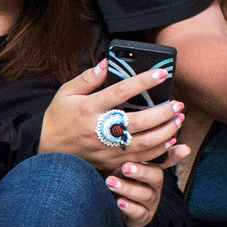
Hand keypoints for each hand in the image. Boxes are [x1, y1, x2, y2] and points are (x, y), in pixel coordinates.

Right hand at [40, 60, 184, 174]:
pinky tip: (170, 140)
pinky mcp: (112, 162)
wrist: (48, 153)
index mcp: (89, 108)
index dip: (143, 81)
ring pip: (145, 142)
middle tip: (178, 103)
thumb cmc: (58, 119)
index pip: (121, 91)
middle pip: (139, 120)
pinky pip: (141, 158)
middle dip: (163, 112)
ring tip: (178, 119)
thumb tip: (107, 63)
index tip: (162, 73)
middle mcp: (99, 129)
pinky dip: (159, 150)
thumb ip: (87, 78)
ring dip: (166, 131)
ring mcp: (107, 148)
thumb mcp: (65, 93)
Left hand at [105, 145, 191, 226]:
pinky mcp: (142, 217)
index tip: (183, 149)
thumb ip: (130, 149)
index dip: (175, 154)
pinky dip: (129, 207)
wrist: (117, 206)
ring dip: (127, 188)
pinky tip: (119, 202)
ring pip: (145, 195)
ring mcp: (150, 202)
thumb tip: (129, 124)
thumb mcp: (125, 163)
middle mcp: (154, 185)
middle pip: (155, 176)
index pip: (166, 159)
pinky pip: (139, 213)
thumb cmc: (122, 179)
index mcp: (152, 169)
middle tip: (125, 167)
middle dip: (141, 171)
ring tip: (111, 182)